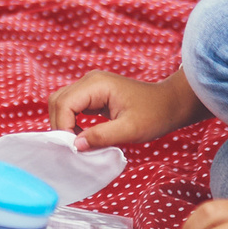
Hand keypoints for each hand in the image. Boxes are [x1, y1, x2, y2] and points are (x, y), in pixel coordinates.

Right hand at [48, 69, 206, 149]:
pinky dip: (71, 121)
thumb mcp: (130, 130)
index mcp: (96, 84)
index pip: (64, 104)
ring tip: (77, 142)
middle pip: (58, 101)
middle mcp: (89, 81)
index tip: (72, 147)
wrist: (170, 104)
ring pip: (61, 103)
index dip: (63, 126)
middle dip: (60, 125)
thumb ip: (102, 137)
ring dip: (64, 123)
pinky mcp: (93, 94)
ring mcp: (90, 86)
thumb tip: (76, 146)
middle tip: (72, 147)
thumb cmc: (154, 115)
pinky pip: (72, 106)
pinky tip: (82, 135)